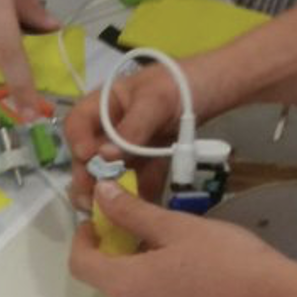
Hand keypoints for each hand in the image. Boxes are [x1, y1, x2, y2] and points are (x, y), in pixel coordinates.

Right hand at [63, 56, 180, 208]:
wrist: (218, 86)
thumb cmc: (181, 82)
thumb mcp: (155, 100)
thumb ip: (131, 128)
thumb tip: (104, 157)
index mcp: (103, 104)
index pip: (77, 124)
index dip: (77, 142)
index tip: (89, 159)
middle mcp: (110, 126)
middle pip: (89, 154)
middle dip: (89, 177)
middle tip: (92, 201)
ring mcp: (129, 143)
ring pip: (111, 171)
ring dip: (110, 192)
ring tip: (109, 214)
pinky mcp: (149, 157)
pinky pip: (140, 177)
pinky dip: (141, 193)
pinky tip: (144, 209)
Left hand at [68, 181, 296, 296]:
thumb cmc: (228, 262)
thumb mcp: (179, 228)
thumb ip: (133, 213)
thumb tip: (101, 195)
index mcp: (125, 288)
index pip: (81, 265)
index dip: (83, 242)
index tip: (97, 226)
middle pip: (117, 289)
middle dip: (130, 264)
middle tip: (161, 243)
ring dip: (153, 291)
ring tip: (190, 272)